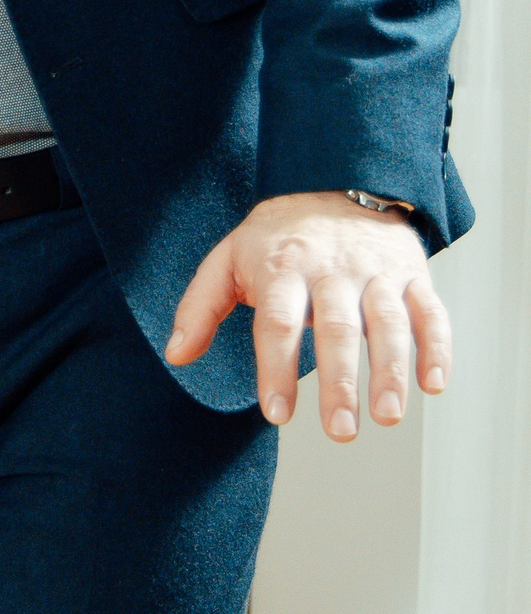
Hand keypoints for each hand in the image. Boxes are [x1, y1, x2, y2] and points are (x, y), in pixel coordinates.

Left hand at [167, 191, 450, 440]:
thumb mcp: (228, 258)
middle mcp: (332, 270)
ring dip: (391, 371)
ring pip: (388, 323)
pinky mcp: (412, 275)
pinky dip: (437, 347)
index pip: (278, 322)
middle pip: (337, 328)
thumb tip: (177, 356)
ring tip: (387, 416)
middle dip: (339, 382)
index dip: (276, 369)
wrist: (336, 181)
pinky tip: (434, 384)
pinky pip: (431, 312)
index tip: (277, 415)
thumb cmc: (277, 237)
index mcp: (283, 267)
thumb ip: (200, 306)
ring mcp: (376, 272)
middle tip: (340, 432)